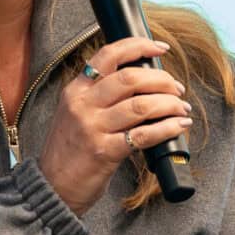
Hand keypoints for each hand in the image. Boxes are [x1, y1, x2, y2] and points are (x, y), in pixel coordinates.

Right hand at [38, 35, 193, 214]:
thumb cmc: (69, 152)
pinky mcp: (104, 151)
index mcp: (75, 90)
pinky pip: (144, 135)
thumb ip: (100, 97)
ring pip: (141, 105)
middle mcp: (82, 104)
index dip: (138, 47)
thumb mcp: (75, 114)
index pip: (108, 55)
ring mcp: (92, 127)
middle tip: (177, 89)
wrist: (52, 187)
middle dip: (162, 80)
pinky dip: (167, 128)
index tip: (160, 48)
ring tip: (181, 108)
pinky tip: (178, 126)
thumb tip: (144, 83)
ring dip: (169, 104)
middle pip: (130, 79)